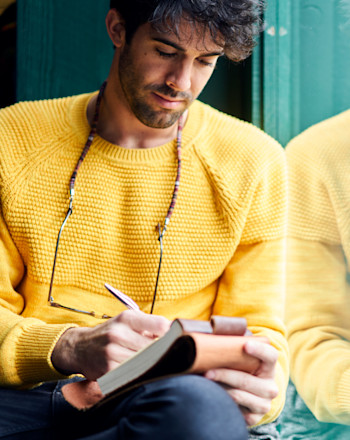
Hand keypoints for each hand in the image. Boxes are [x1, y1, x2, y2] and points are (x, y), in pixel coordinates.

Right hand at [51, 310, 169, 380]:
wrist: (80, 347)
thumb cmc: (111, 332)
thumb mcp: (127, 321)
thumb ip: (150, 325)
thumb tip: (175, 332)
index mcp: (127, 318)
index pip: (160, 325)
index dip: (170, 334)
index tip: (172, 339)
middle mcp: (118, 333)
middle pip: (155, 347)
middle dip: (161, 351)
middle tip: (164, 354)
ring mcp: (112, 352)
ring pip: (145, 363)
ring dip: (151, 364)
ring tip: (150, 362)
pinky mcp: (108, 370)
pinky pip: (133, 374)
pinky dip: (138, 374)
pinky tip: (137, 370)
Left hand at [204, 340, 278, 425]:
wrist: (250, 394)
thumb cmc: (242, 369)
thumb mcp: (243, 359)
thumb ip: (234, 346)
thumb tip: (213, 334)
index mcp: (269, 367)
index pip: (270, 355)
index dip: (259, 350)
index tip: (246, 345)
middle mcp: (270, 387)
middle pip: (246, 380)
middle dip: (224, 375)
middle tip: (207, 372)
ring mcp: (264, 405)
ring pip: (238, 395)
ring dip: (220, 389)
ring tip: (205, 382)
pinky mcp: (254, 418)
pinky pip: (235, 409)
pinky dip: (221, 401)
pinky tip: (212, 395)